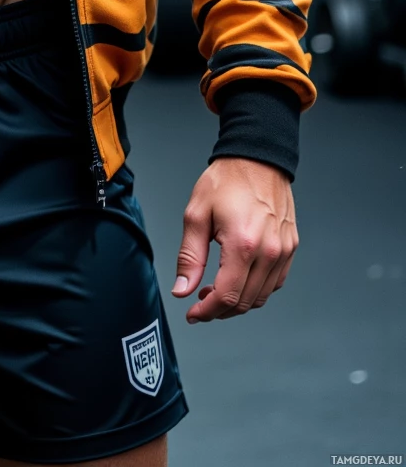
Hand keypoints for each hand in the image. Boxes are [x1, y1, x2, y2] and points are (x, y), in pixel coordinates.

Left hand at [171, 156, 297, 322]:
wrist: (257, 157)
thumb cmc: (225, 180)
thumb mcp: (196, 214)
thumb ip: (189, 257)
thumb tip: (182, 290)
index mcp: (243, 244)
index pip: (227, 296)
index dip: (207, 312)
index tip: (192, 314)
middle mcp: (269, 252)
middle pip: (245, 302)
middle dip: (219, 310)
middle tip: (200, 302)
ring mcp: (283, 251)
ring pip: (261, 297)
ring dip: (238, 302)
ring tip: (216, 290)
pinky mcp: (291, 247)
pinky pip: (275, 282)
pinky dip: (256, 290)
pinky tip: (239, 279)